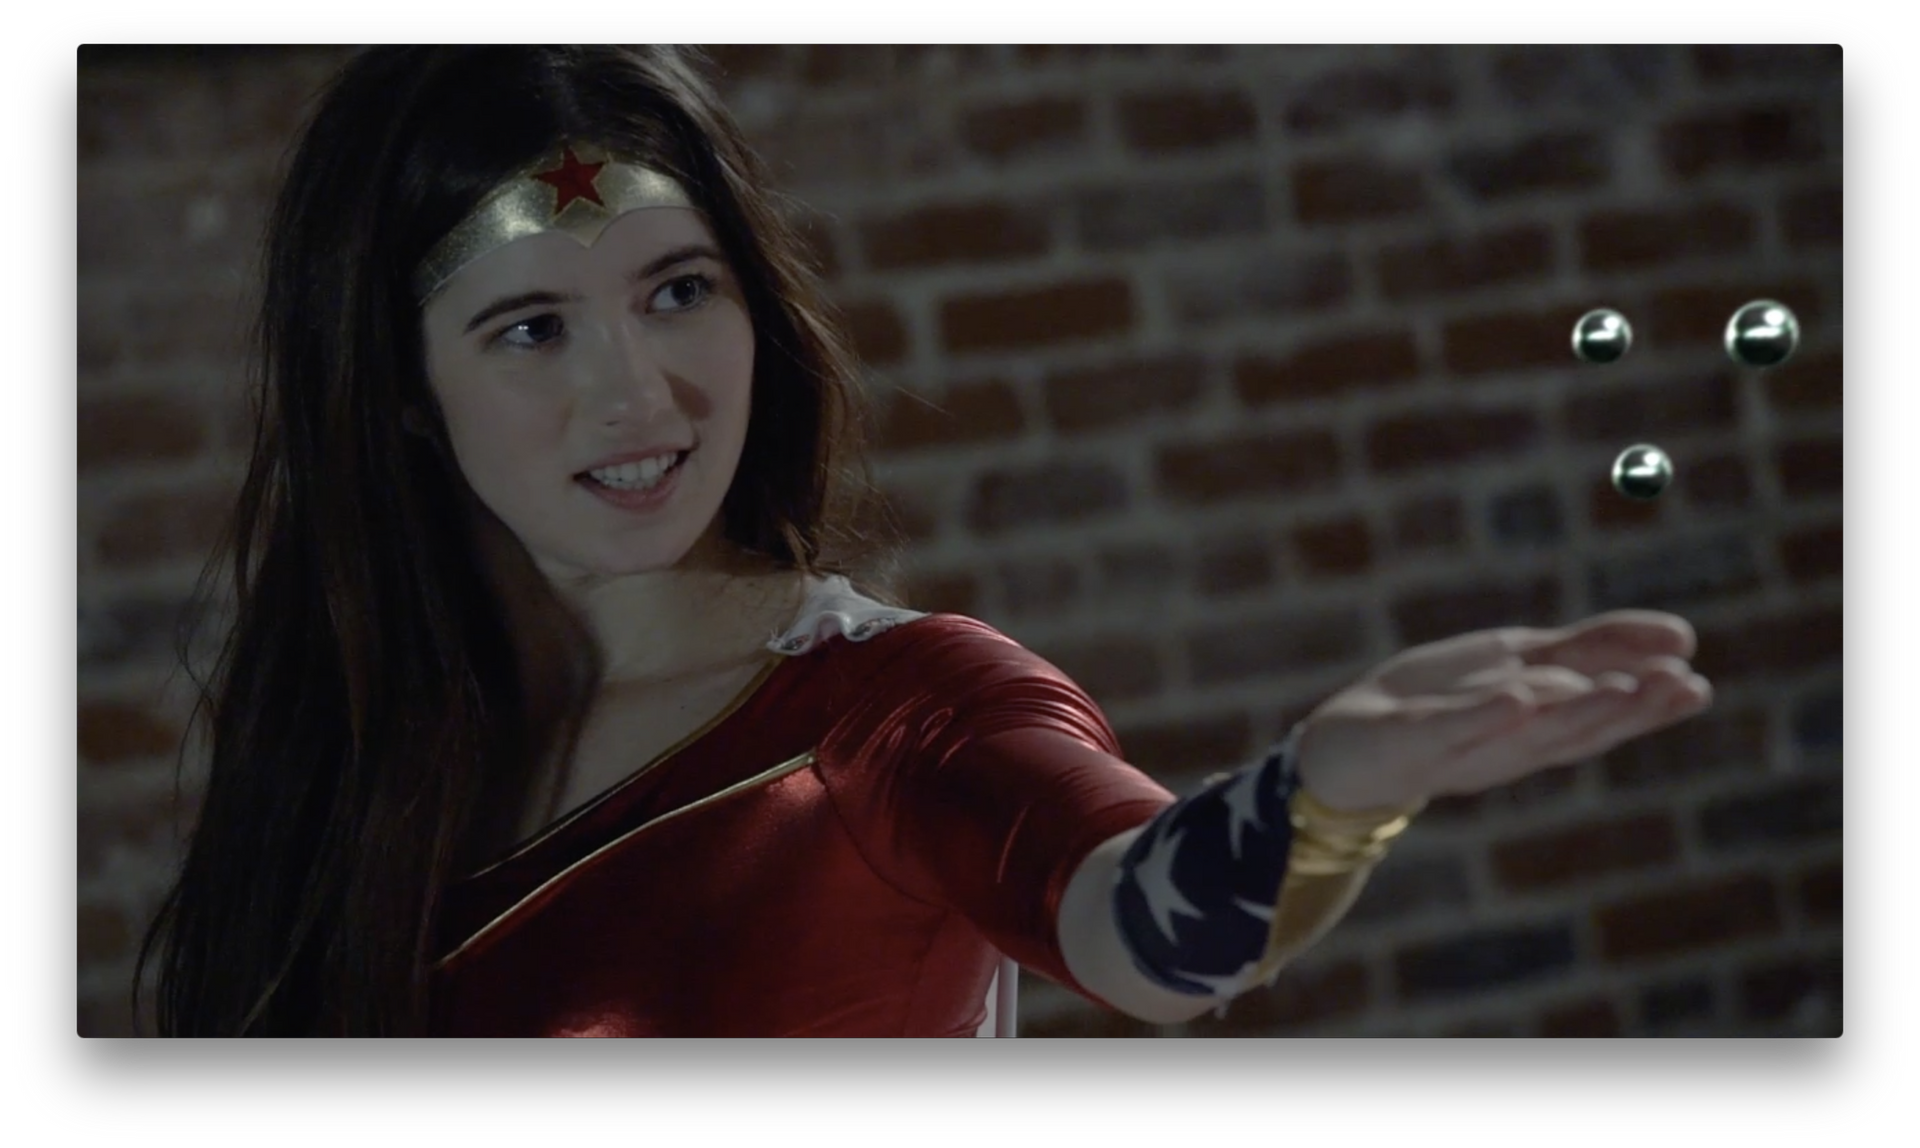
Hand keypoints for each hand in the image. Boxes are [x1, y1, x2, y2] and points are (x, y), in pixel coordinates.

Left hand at [1294, 611, 1712, 811]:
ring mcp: (1460, 746)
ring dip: (1574, 713)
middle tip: (1681, 686)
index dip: (1647, 702)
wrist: (1343, 750)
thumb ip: (1589, 651)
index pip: (1600, 712)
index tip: (1696, 682)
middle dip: (1628, 710)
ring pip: (1526, 734)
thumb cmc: (1436, 703)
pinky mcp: (1409, 742)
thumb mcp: (1518, 664)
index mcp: (1536, 724)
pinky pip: (1450, 729)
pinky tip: (1518, 695)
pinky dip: (1484, 714)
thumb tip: (1675, 638)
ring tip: (1621, 690)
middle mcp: (1507, 743)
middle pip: (1575, 729)